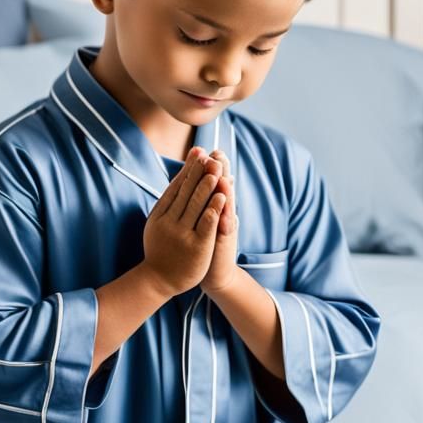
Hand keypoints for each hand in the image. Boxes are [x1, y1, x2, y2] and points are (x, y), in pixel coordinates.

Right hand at [142, 147, 225, 296]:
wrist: (158, 281)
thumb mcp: (157, 224)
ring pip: (196, 205)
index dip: (188, 169)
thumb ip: (167, 204)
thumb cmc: (161, 250)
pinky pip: (206, 225)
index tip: (198, 152)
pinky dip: (213, 209)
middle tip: (210, 155)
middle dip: (199, 172)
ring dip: (207, 185)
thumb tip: (177, 180)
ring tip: (217, 169)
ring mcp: (182, 234)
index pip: (176, 186)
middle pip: (186, 192)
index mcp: (159, 214)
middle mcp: (169, 221)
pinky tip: (222, 197)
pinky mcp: (196, 247)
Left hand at [199, 149, 237, 294]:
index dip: (208, 166)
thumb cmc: (203, 243)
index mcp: (214, 205)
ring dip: (225, 188)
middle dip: (219, 170)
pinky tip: (225, 202)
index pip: (212, 180)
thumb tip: (193, 179)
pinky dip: (227, 212)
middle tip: (216, 154)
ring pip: (227, 202)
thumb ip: (199, 200)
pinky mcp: (227, 239)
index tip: (200, 149)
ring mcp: (227, 224)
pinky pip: (228, 223)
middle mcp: (223, 211)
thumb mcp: (200, 219)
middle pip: (222, 186)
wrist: (215, 272)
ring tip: (222, 174)